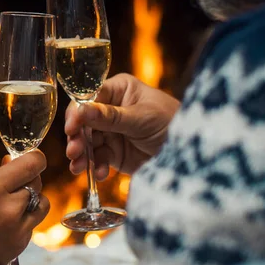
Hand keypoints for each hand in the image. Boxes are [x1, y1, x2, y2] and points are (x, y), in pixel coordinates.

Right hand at [0, 150, 49, 264]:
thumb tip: (11, 164)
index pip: (31, 164)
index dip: (34, 158)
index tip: (31, 158)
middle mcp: (9, 207)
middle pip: (36, 182)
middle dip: (28, 178)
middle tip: (14, 181)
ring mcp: (18, 228)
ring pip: (42, 203)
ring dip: (32, 198)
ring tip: (15, 202)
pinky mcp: (21, 244)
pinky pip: (32, 223)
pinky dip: (24, 219)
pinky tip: (6, 223)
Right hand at [65, 73, 179, 178]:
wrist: (192, 154)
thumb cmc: (173, 123)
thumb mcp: (141, 118)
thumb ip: (110, 116)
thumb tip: (80, 110)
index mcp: (119, 90)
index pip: (89, 98)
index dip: (77, 113)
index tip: (72, 128)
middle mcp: (111, 110)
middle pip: (84, 122)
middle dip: (78, 137)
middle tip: (73, 151)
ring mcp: (112, 132)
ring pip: (87, 142)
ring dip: (82, 155)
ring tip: (78, 167)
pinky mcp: (114, 153)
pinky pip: (98, 158)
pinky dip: (95, 166)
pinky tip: (100, 174)